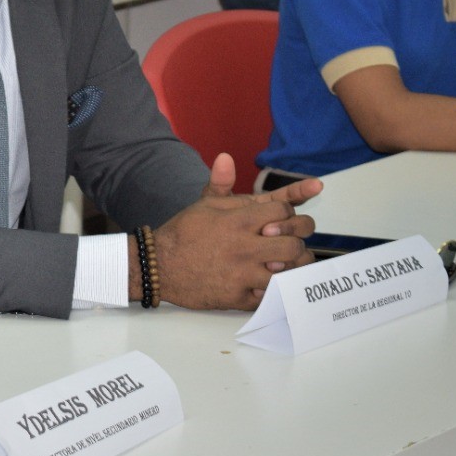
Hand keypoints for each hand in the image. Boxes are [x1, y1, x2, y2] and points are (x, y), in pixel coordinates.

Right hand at [152, 153, 319, 309]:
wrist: (158, 265)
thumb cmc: (184, 233)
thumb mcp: (203, 204)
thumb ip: (221, 182)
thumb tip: (226, 157)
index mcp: (238, 221)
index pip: (284, 210)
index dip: (288, 212)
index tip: (281, 218)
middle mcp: (243, 247)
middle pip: (293, 245)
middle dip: (297, 241)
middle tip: (290, 243)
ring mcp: (241, 275)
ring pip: (287, 274)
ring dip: (291, 268)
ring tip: (285, 263)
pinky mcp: (237, 298)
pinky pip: (271, 296)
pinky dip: (272, 290)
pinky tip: (266, 282)